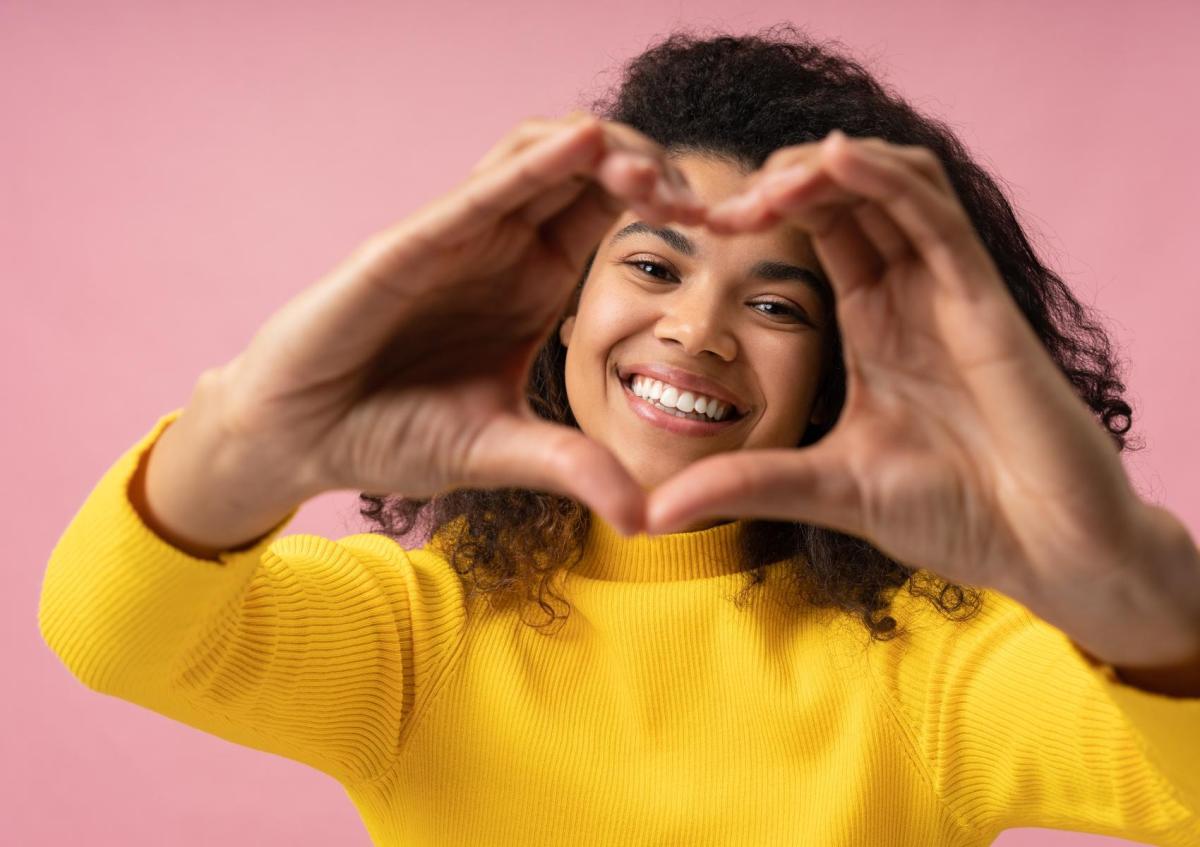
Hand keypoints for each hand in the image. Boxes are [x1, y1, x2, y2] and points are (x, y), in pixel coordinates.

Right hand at [208, 112, 702, 535]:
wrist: (301, 440)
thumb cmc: (391, 433)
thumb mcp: (501, 452)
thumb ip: (572, 467)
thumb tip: (648, 518)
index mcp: (533, 281)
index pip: (607, 212)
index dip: (663, 204)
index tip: (723, 226)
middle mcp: (499, 246)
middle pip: (584, 169)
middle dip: (647, 165)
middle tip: (703, 201)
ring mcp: (454, 239)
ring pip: (535, 158)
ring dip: (599, 153)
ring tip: (654, 177)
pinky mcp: (406, 248)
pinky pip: (476, 195)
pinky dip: (528, 168)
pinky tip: (579, 148)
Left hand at [645, 130, 1145, 601]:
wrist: (1043, 552)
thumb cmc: (952, 514)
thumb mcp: (826, 490)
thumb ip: (745, 485)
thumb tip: (651, 514)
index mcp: (873, 321)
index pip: (818, 231)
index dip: (762, 213)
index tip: (699, 225)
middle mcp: (910, 293)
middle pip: (848, 195)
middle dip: (782, 182)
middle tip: (721, 206)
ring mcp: (949, 291)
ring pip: (891, 185)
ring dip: (825, 168)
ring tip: (765, 184)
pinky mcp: (985, 302)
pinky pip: (934, 216)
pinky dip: (885, 179)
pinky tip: (831, 158)